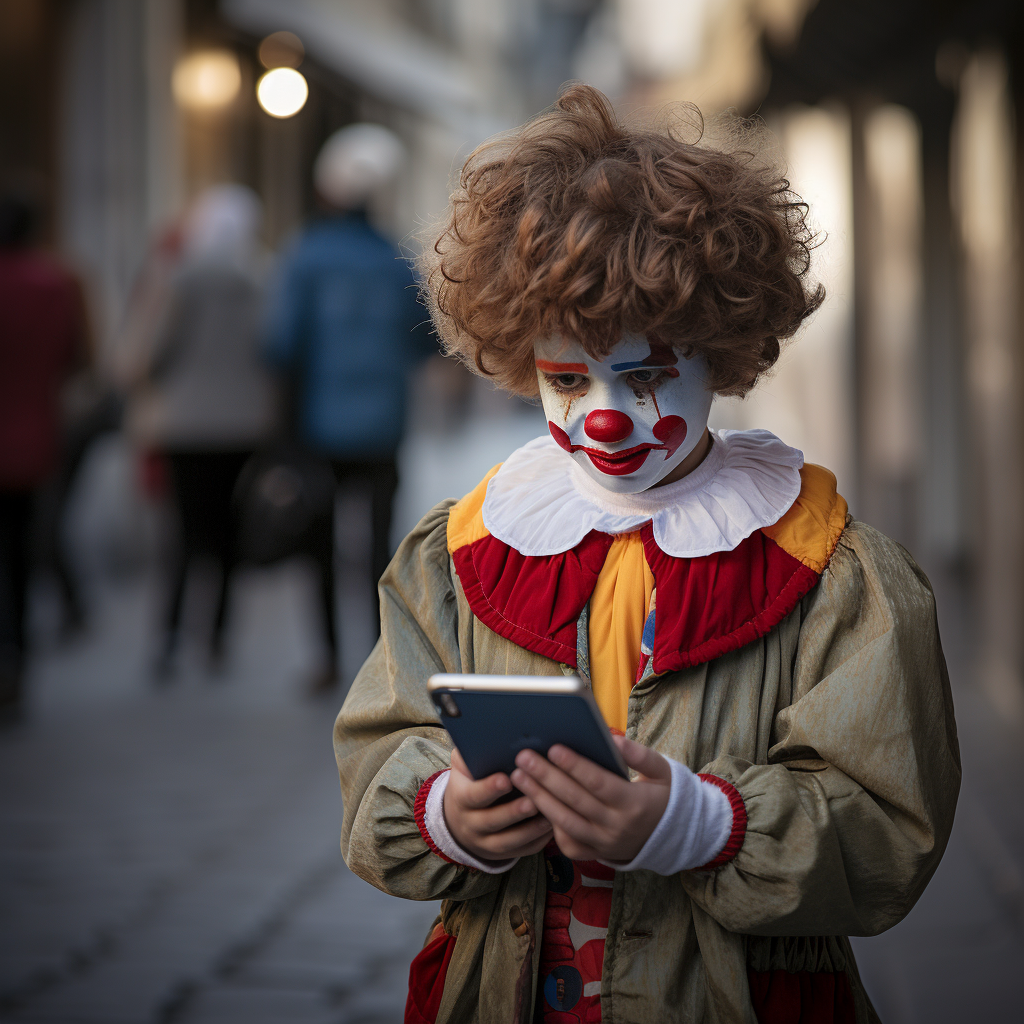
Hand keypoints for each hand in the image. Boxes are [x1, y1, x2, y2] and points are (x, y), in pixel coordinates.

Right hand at [443, 748, 553, 861]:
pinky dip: (538, 840)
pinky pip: (522, 850)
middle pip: (492, 821)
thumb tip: (487, 733)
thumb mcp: (463, 766)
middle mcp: (470, 824)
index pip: (473, 795)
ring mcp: (486, 842)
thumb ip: (471, 752)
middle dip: (513, 811)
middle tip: (533, 800)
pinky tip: (554, 828)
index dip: (489, 788)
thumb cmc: (470, 781)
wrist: (461, 818)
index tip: (506, 779)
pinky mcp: (503, 853)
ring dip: (529, 829)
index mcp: (461, 798)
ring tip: (549, 815)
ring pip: (508, 841)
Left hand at [509, 735, 670, 861]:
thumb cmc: (663, 795)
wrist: (673, 837)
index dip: (574, 766)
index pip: (598, 783)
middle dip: (546, 777)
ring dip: (539, 799)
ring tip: (518, 777)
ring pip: (565, 822)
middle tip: (523, 757)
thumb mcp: (662, 771)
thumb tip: (613, 739)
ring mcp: (604, 844)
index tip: (553, 748)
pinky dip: (549, 824)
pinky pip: (568, 842)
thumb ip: (639, 754)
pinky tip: (533, 802)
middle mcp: (617, 827)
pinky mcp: (595, 854)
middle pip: (575, 801)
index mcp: (634, 804)